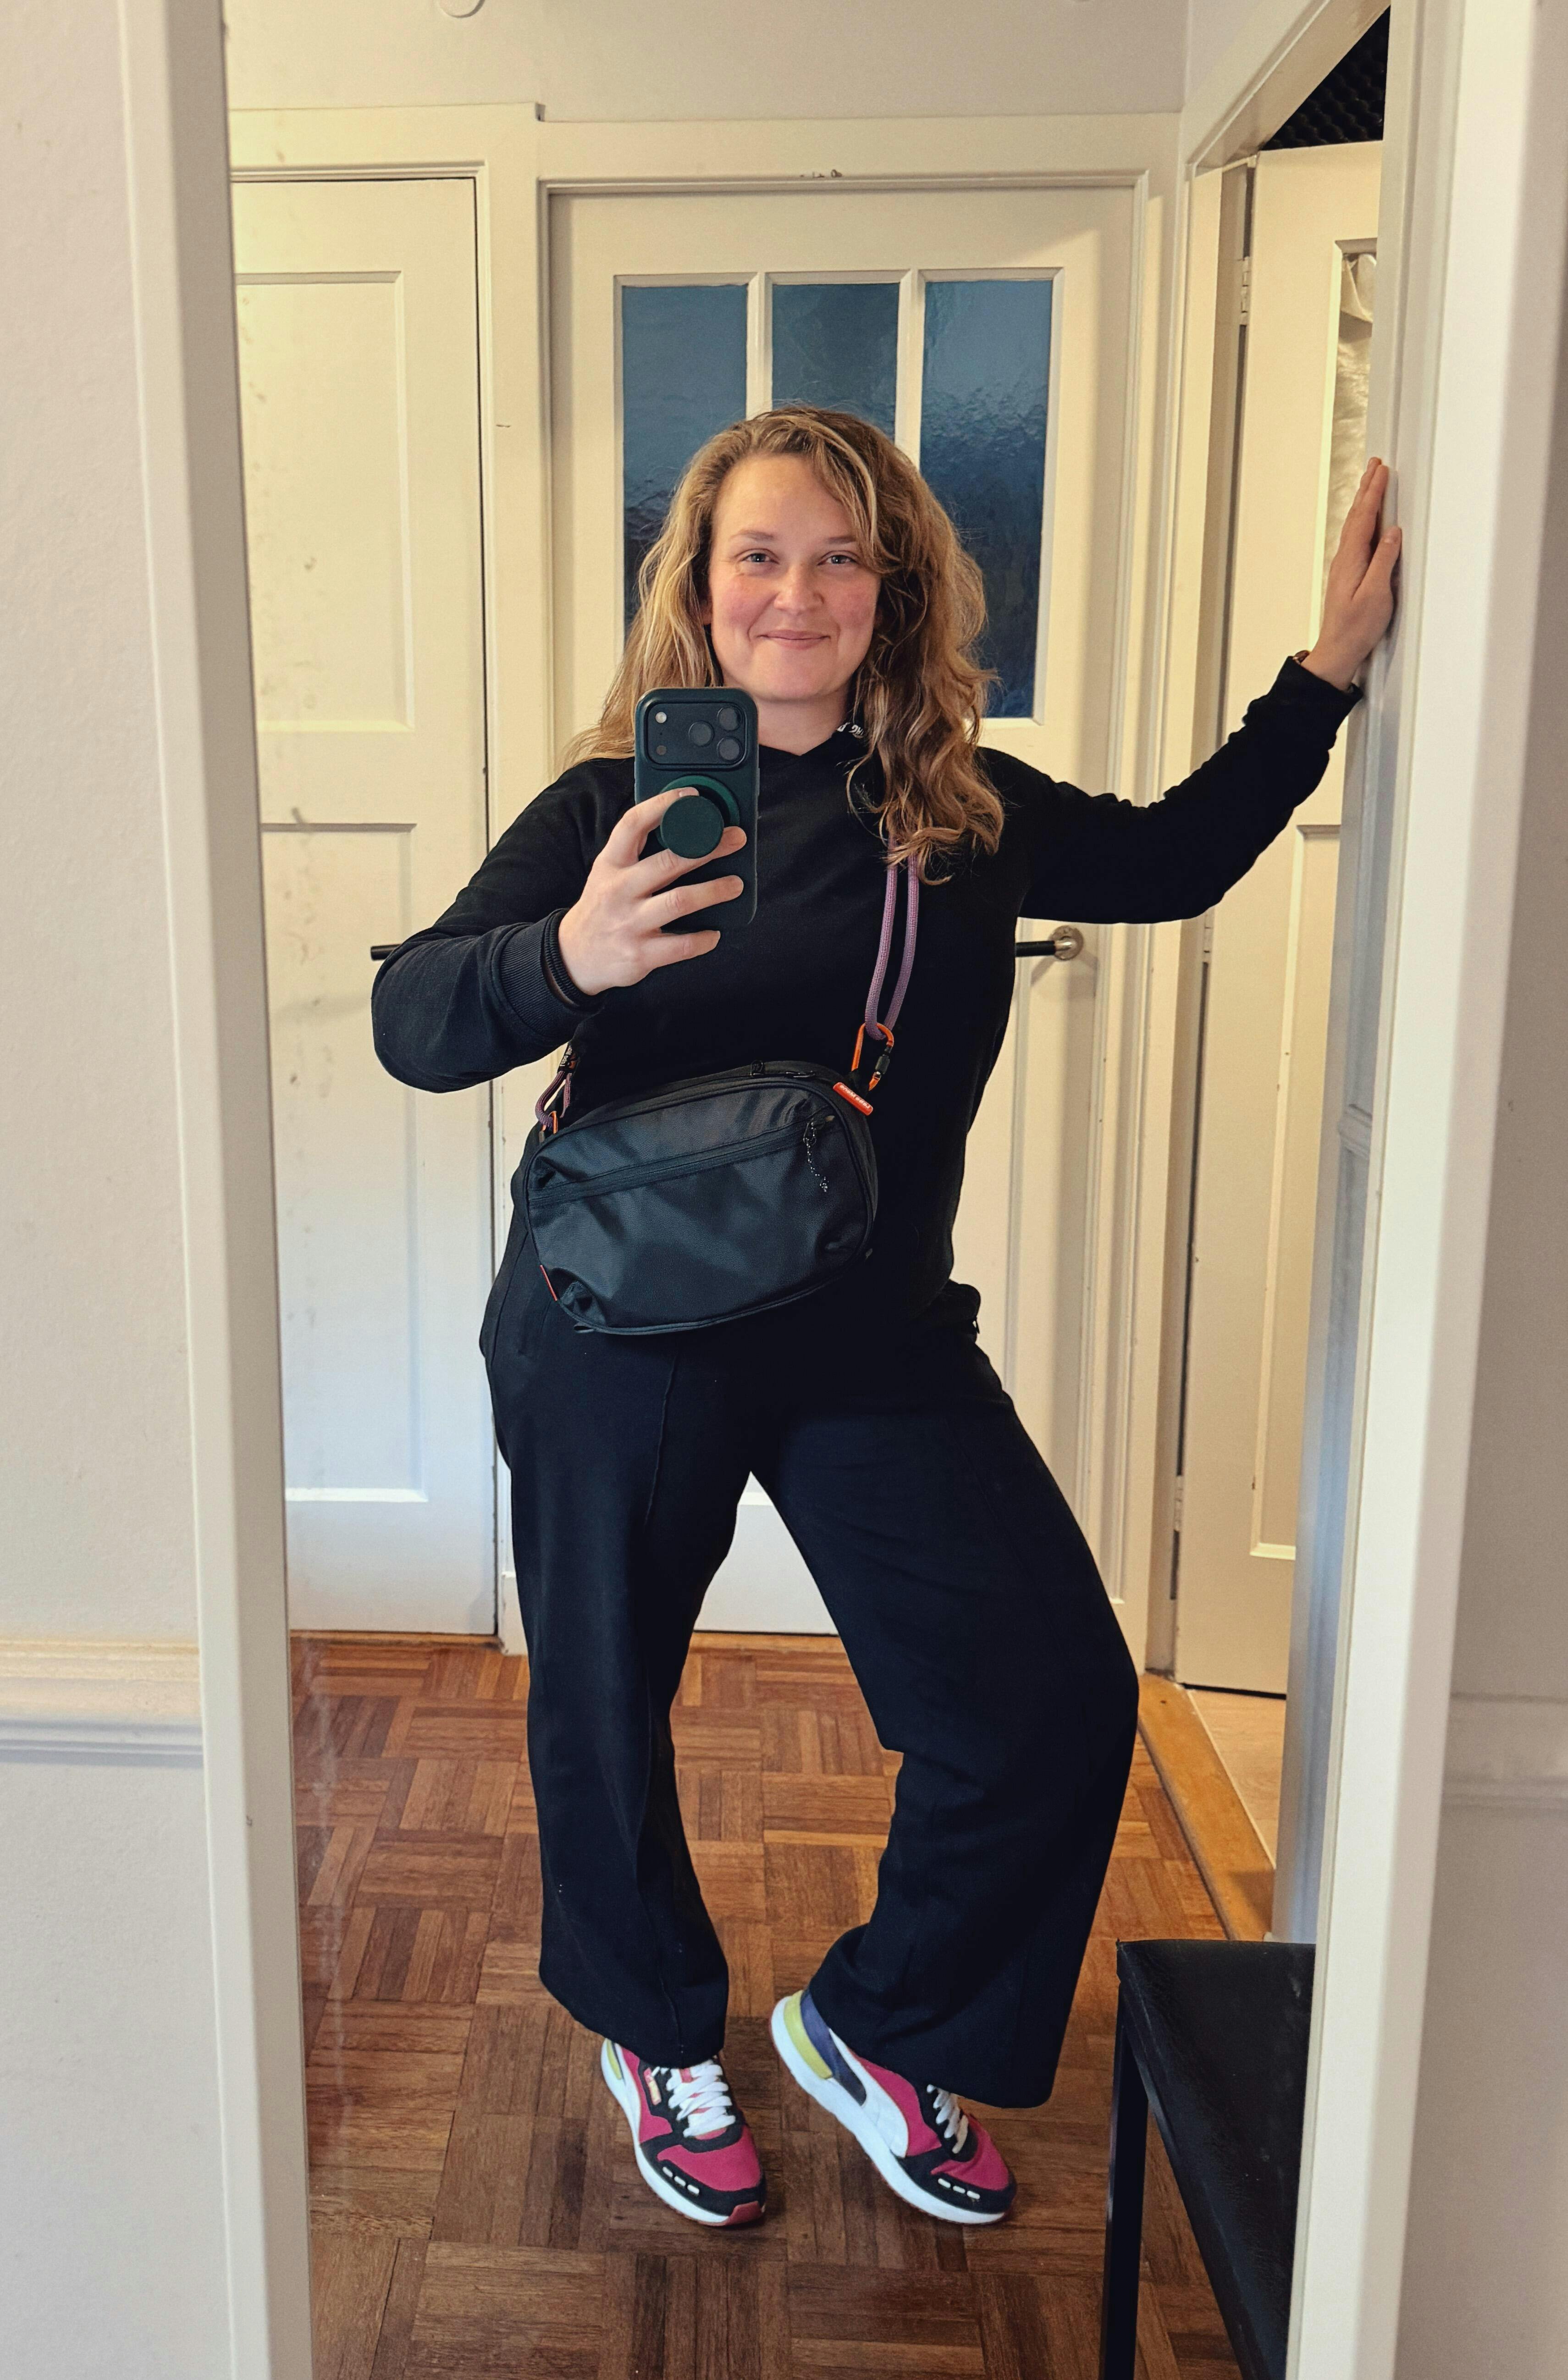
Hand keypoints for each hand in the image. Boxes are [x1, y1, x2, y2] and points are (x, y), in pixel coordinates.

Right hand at [556, 787, 745, 997]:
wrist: (574, 957)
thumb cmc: (603, 909)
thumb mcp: (608, 875)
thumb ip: (636, 854)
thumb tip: (683, 831)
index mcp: (610, 864)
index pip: (633, 824)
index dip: (662, 806)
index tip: (691, 796)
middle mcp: (618, 890)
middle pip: (668, 862)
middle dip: (708, 848)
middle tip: (735, 839)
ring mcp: (630, 923)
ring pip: (680, 901)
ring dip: (714, 891)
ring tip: (735, 885)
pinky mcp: (640, 954)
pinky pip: (681, 945)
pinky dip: (703, 938)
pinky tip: (714, 932)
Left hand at [1301, 457, 1401, 690]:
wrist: (1338, 651)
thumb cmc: (1356, 629)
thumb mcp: (1377, 594)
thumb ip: (1384, 561)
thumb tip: (1392, 533)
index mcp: (1352, 559)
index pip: (1364, 517)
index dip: (1374, 492)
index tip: (1382, 471)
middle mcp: (1345, 559)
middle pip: (1357, 516)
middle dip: (1367, 488)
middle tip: (1374, 465)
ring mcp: (1345, 566)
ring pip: (1355, 525)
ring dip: (1363, 501)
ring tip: (1371, 482)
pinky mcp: (1348, 575)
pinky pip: (1356, 537)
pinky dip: (1362, 520)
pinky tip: (1366, 520)